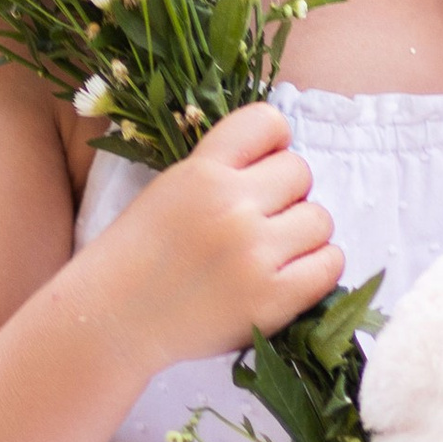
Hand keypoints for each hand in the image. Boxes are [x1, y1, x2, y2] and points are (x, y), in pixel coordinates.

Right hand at [94, 104, 343, 373]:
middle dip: (284, 195)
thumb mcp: (168, 190)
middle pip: (300, 172)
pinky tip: (288, 274)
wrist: (112, 319)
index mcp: (201, 171)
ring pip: (320, 219)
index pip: (268, 122)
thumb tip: (280, 164)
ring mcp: (255, 253)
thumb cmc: (137, 255)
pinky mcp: (273, 299)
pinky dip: (316, 267)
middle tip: (258, 222)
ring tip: (269, 253)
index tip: (262, 168)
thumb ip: (220, 171)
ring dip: (302, 234)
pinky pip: (330, 264)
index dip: (273, 145)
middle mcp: (232, 205)